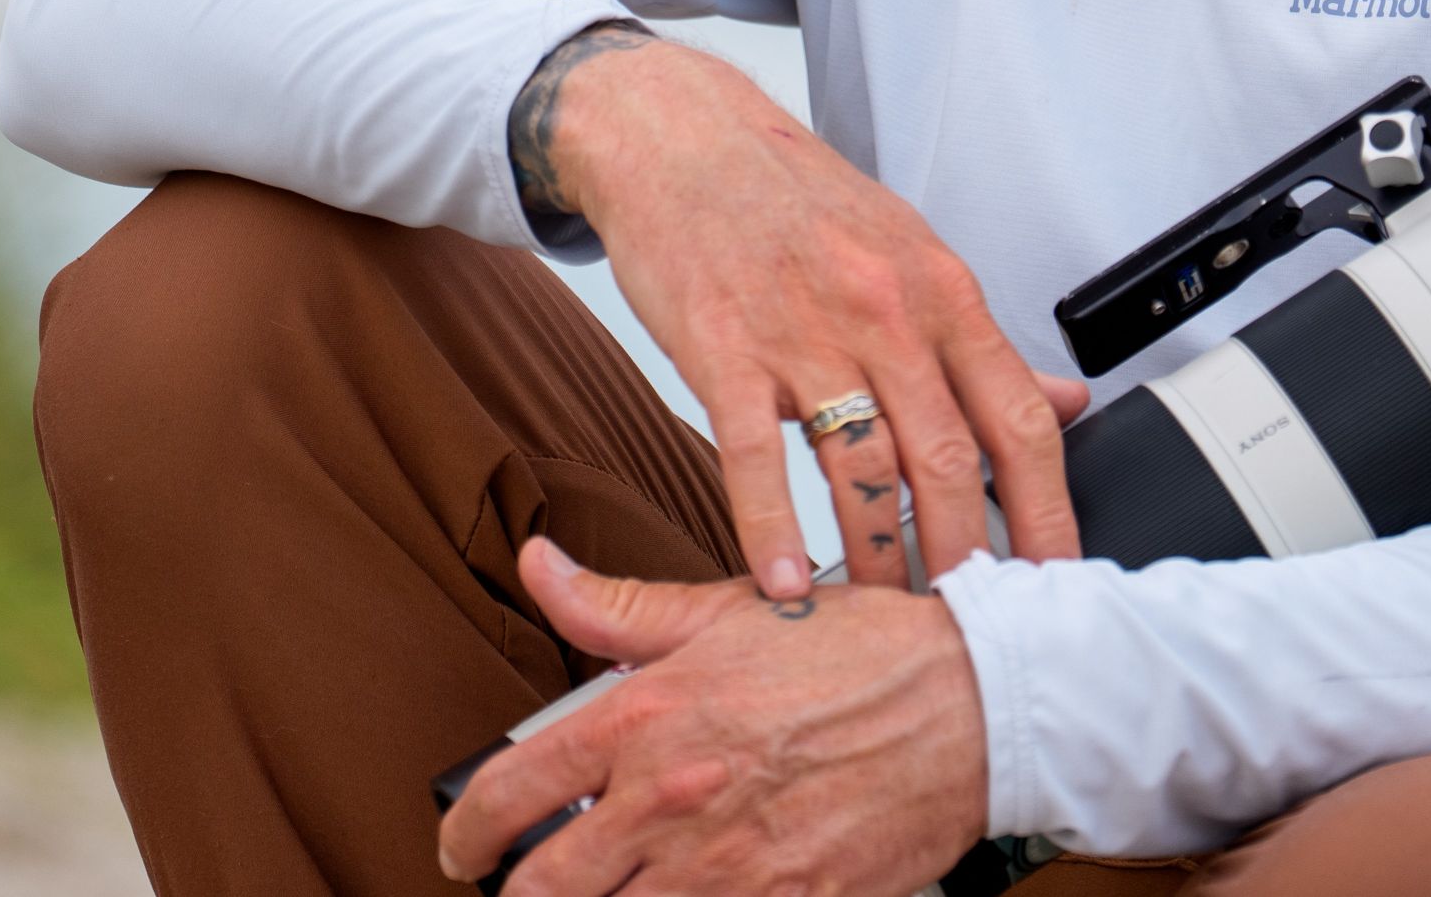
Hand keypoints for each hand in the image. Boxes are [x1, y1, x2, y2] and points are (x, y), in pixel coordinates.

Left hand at [437, 537, 987, 896]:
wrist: (966, 701)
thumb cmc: (853, 652)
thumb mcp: (726, 609)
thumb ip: (619, 607)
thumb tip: (538, 566)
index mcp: (650, 717)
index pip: (512, 791)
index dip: (467, 830)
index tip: (464, 843)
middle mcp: (673, 800)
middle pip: (545, 890)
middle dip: (524, 894)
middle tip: (529, 884)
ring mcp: (727, 869)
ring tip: (611, 886)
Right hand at [511, 29, 1087, 596]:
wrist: (686, 140)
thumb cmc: (799, 203)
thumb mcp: (910, 253)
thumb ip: (981, 343)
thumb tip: (1068, 403)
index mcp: (940, 289)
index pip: (1018, 416)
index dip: (1047, 510)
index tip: (1056, 578)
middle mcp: (884, 310)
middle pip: (947, 456)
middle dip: (966, 555)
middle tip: (967, 621)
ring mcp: (803, 329)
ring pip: (860, 468)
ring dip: (877, 557)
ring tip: (884, 614)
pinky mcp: (724, 348)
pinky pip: (756, 457)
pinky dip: (772, 532)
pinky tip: (785, 585)